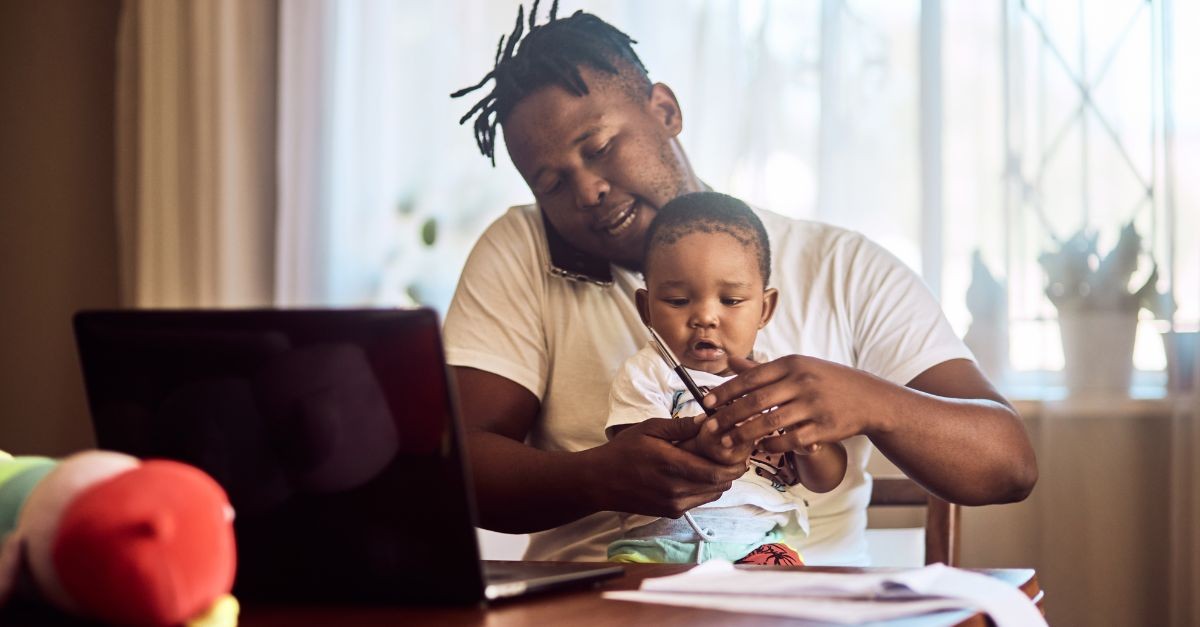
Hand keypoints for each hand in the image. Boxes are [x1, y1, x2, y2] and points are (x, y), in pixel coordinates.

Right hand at [594, 417, 745, 517]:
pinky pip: (699, 500)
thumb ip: (680, 426)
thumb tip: (708, 420)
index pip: (717, 472)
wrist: (599, 481)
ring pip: (712, 494)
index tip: (740, 450)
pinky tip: (698, 473)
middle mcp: (676, 490)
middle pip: (720, 485)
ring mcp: (675, 504)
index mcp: (672, 466)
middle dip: (731, 470)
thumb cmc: (623, 451)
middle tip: (734, 454)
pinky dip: (705, 488)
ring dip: (719, 480)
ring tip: (717, 462)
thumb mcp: (649, 429)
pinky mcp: (672, 512)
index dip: (734, 463)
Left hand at [700, 355, 897, 453]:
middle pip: (756, 401)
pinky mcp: (824, 427)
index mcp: (792, 364)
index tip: (706, 401)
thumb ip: (764, 369)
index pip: (751, 377)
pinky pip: (791, 440)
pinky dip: (772, 444)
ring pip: (770, 422)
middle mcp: (802, 382)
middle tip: (709, 428)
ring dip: (744, 435)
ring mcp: (814, 405)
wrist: (870, 398)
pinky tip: (760, 447)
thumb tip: (730, 361)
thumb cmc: (827, 381)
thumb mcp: (799, 366)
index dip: (725, 390)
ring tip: (727, 444)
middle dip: (728, 416)